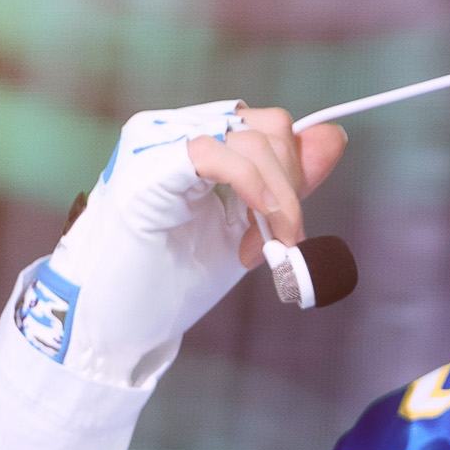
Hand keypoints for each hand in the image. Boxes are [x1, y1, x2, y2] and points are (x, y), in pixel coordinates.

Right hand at [13, 100, 345, 386]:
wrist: (116, 321)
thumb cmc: (169, 277)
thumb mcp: (246, 225)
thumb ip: (287, 183)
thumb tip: (333, 136)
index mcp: (194, 139)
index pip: (268, 127)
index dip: (295, 173)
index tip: (291, 231)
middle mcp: (171, 129)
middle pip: (267, 128)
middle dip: (289, 189)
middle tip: (278, 245)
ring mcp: (154, 142)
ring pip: (250, 139)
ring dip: (274, 199)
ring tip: (255, 249)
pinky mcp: (144, 168)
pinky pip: (213, 152)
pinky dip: (250, 187)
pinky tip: (257, 222)